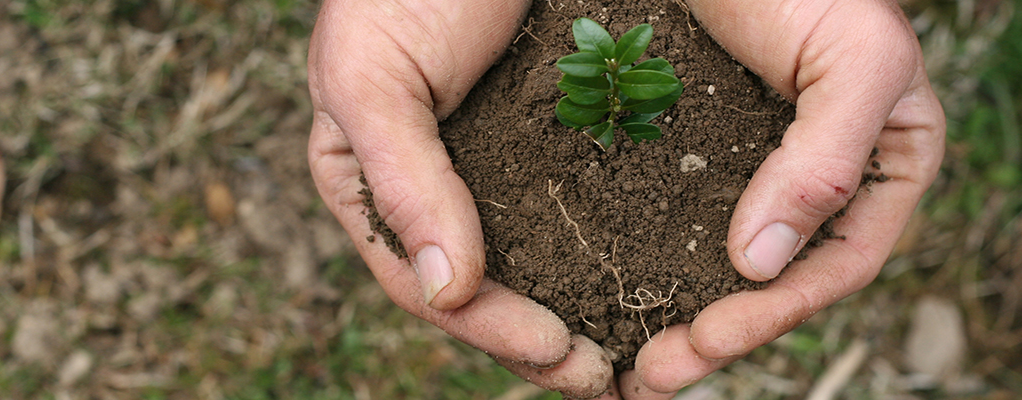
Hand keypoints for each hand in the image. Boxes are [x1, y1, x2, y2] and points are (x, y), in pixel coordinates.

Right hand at [307, 1, 615, 396]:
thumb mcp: (372, 77)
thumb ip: (402, 182)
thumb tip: (446, 292)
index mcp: (375, 193)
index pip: (429, 285)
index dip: (492, 329)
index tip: (560, 353)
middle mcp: (431, 194)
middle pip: (485, 293)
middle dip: (543, 345)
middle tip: (608, 382)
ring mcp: (488, 173)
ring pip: (533, 264)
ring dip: (581, 314)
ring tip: (637, 361)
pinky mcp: (545, 145)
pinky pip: (573, 212)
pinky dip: (605, 254)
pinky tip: (649, 281)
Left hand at [620, 0, 945, 397]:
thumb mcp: (854, 62)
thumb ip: (828, 162)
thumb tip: (762, 263)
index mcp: (884, 171)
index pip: (839, 265)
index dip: (777, 313)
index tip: (708, 340)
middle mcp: (826, 183)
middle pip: (777, 283)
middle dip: (719, 336)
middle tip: (653, 375)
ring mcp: (763, 174)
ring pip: (726, 267)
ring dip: (681, 319)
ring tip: (629, 365)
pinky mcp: (703, 160)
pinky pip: (680, 226)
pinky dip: (653, 268)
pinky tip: (613, 296)